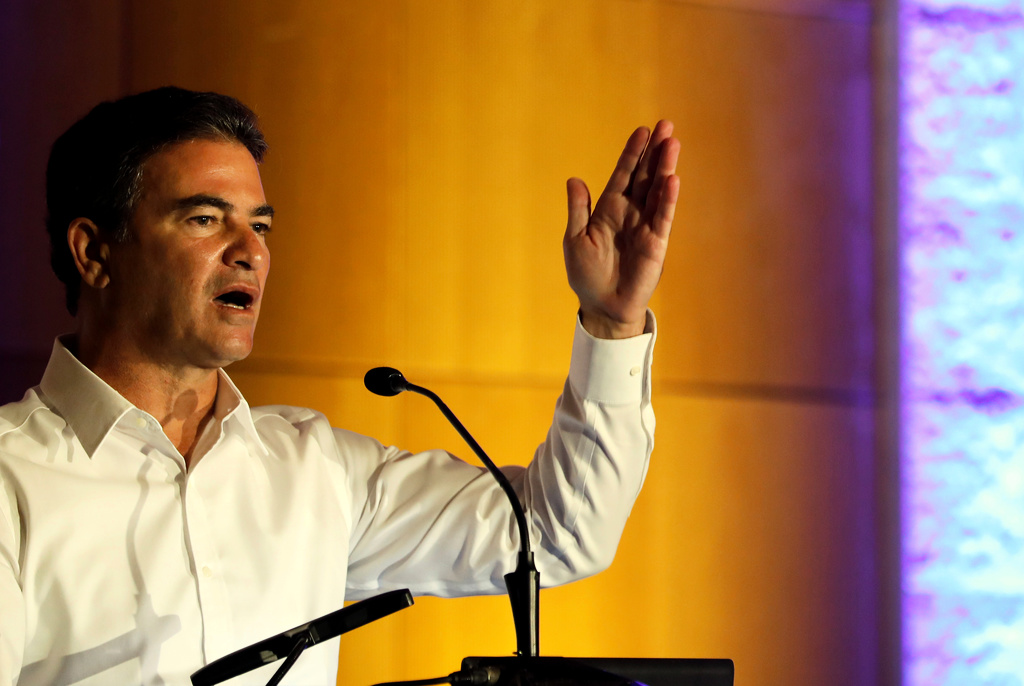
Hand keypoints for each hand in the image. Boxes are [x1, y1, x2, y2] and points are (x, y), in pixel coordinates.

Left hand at [563, 120, 679, 338]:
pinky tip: (672, 180)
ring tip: (672, 143)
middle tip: (666, 126)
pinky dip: (667, 199)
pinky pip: (662, 217)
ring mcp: (645, 226)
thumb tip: (574, 179)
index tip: (642, 131)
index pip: (623, 175)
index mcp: (608, 209)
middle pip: (645, 176)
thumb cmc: (586, 275)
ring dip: (664, 168)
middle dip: (654, 152)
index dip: (632, 154)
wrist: (602, 306)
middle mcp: (630, 213)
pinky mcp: (656, 243)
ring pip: (657, 191)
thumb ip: (578, 210)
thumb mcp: (576, 239)